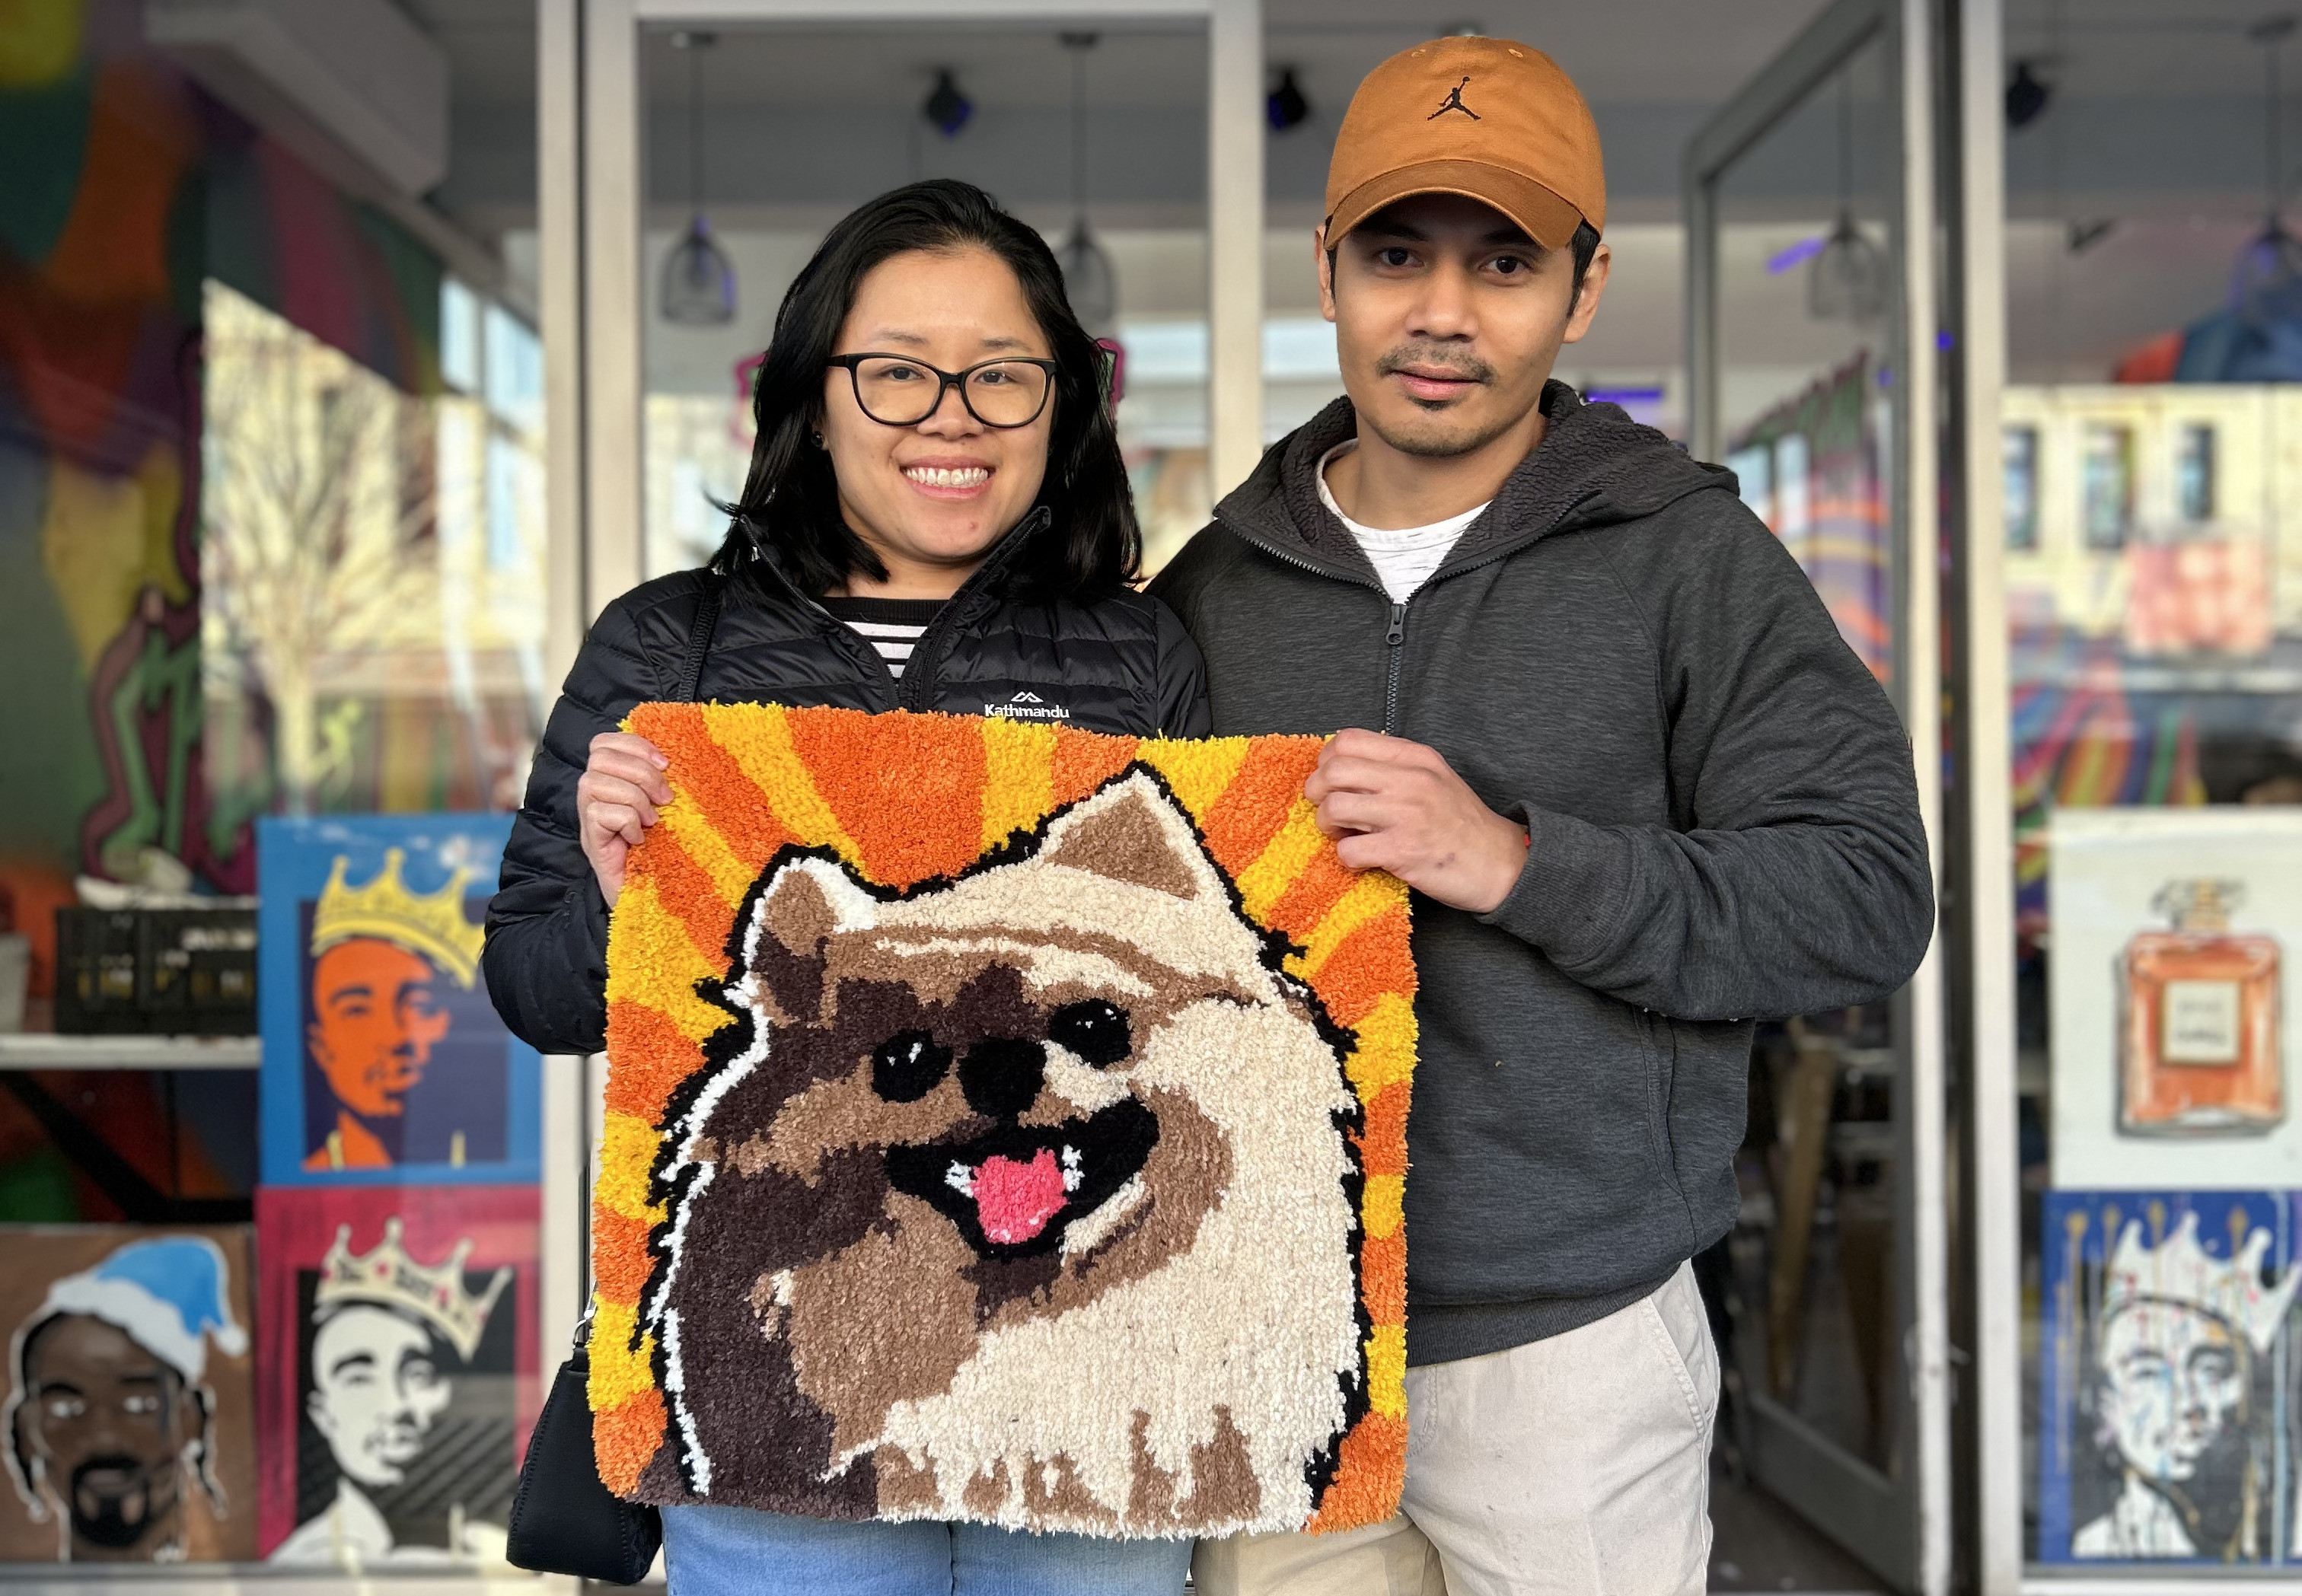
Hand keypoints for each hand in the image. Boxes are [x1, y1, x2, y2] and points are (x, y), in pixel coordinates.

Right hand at [578, 732, 671, 907]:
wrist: (651, 899)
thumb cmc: (662, 851)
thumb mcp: (664, 809)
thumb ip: (659, 782)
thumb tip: (672, 760)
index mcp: (610, 782)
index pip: (603, 743)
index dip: (633, 745)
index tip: (665, 764)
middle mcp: (592, 798)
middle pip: (600, 758)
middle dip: (640, 772)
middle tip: (664, 799)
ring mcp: (588, 820)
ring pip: (596, 783)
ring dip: (635, 799)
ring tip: (652, 822)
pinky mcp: (590, 842)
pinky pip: (601, 814)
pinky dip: (628, 823)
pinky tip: (639, 840)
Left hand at [1302, 729, 1528, 913]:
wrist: (1501, 864)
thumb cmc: (1461, 824)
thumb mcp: (1434, 778)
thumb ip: (1395, 767)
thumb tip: (1340, 767)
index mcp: (1416, 757)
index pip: (1347, 740)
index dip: (1327, 761)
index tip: (1333, 782)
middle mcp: (1411, 780)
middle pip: (1333, 771)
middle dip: (1317, 793)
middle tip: (1328, 811)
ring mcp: (1407, 815)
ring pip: (1334, 808)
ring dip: (1327, 826)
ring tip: (1343, 835)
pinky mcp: (1404, 851)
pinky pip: (1348, 850)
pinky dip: (1346, 858)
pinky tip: (1361, 859)